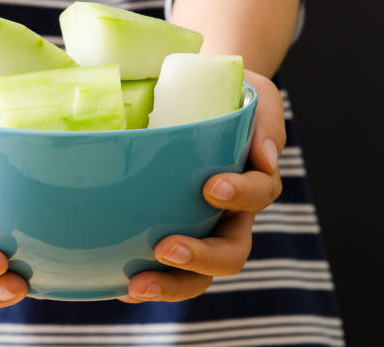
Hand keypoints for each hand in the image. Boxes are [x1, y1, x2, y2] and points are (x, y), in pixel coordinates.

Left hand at [119, 70, 284, 302]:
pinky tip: (116, 285)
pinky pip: (162, 270)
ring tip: (135, 285)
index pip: (259, 195)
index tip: (211, 185)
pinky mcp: (170, 233)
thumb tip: (265, 158)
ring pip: (197, 275)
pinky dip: (144, 283)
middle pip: (230, 253)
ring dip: (169, 283)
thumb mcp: (257, 99)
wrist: (201, 100)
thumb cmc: (230, 99)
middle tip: (165, 248)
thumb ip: (267, 123)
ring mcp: (201, 230)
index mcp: (253, 182)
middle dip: (200, 258)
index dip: (240, 196)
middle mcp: (231, 215)